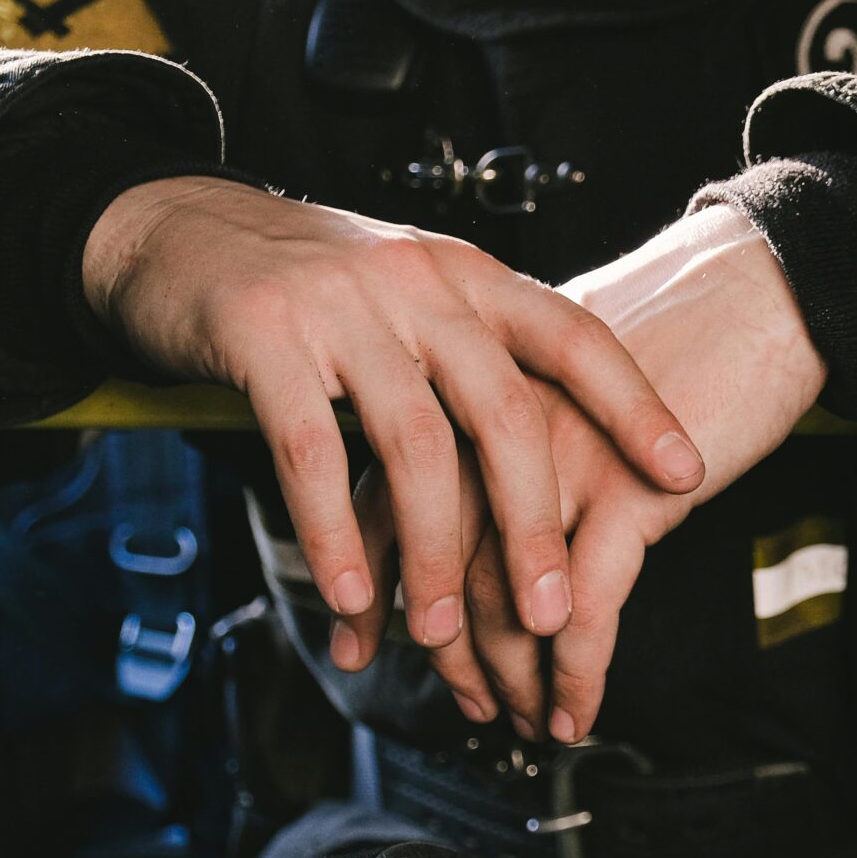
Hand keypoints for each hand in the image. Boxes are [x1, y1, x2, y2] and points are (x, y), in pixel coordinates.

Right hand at [82, 178, 705, 674]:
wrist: (171, 227)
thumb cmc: (304, 285)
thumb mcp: (408, 295)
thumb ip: (472, 354)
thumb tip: (556, 448)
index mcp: (465, 274)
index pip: (573, 337)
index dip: (635, 406)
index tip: (685, 475)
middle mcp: (416, 281)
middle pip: (504, 413)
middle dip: (533, 525)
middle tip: (551, 613)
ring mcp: (339, 306)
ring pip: (414, 446)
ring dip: (431, 553)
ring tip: (436, 630)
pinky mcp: (262, 337)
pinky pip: (312, 454)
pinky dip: (337, 534)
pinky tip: (354, 595)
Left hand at [336, 204, 824, 739]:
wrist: (760, 292)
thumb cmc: (680, 329)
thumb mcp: (572, 371)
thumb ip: (520, 421)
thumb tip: (490, 485)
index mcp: (475, 389)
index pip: (391, 496)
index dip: (373, 580)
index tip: (357, 640)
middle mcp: (500, 426)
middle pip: (440, 560)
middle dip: (439, 648)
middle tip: (452, 699)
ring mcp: (562, 461)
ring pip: (506, 597)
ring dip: (509, 675)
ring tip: (518, 718)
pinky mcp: (630, 493)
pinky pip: (587, 610)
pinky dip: (574, 675)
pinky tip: (573, 709)